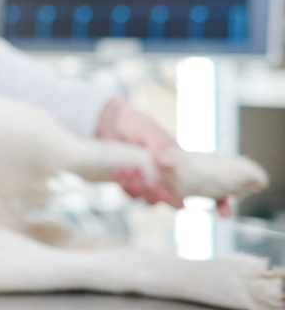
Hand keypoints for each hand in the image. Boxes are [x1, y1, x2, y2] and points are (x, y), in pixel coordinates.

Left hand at [97, 96, 230, 215]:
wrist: (111, 123)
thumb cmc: (137, 125)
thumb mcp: (149, 129)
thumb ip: (159, 144)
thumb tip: (166, 164)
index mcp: (183, 167)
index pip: (209, 189)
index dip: (220, 202)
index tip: (225, 212)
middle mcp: (170, 180)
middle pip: (175, 202)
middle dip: (163, 195)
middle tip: (152, 181)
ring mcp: (150, 184)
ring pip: (151, 201)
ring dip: (140, 188)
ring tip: (129, 169)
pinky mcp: (132, 185)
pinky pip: (131, 195)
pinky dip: (125, 186)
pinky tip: (119, 172)